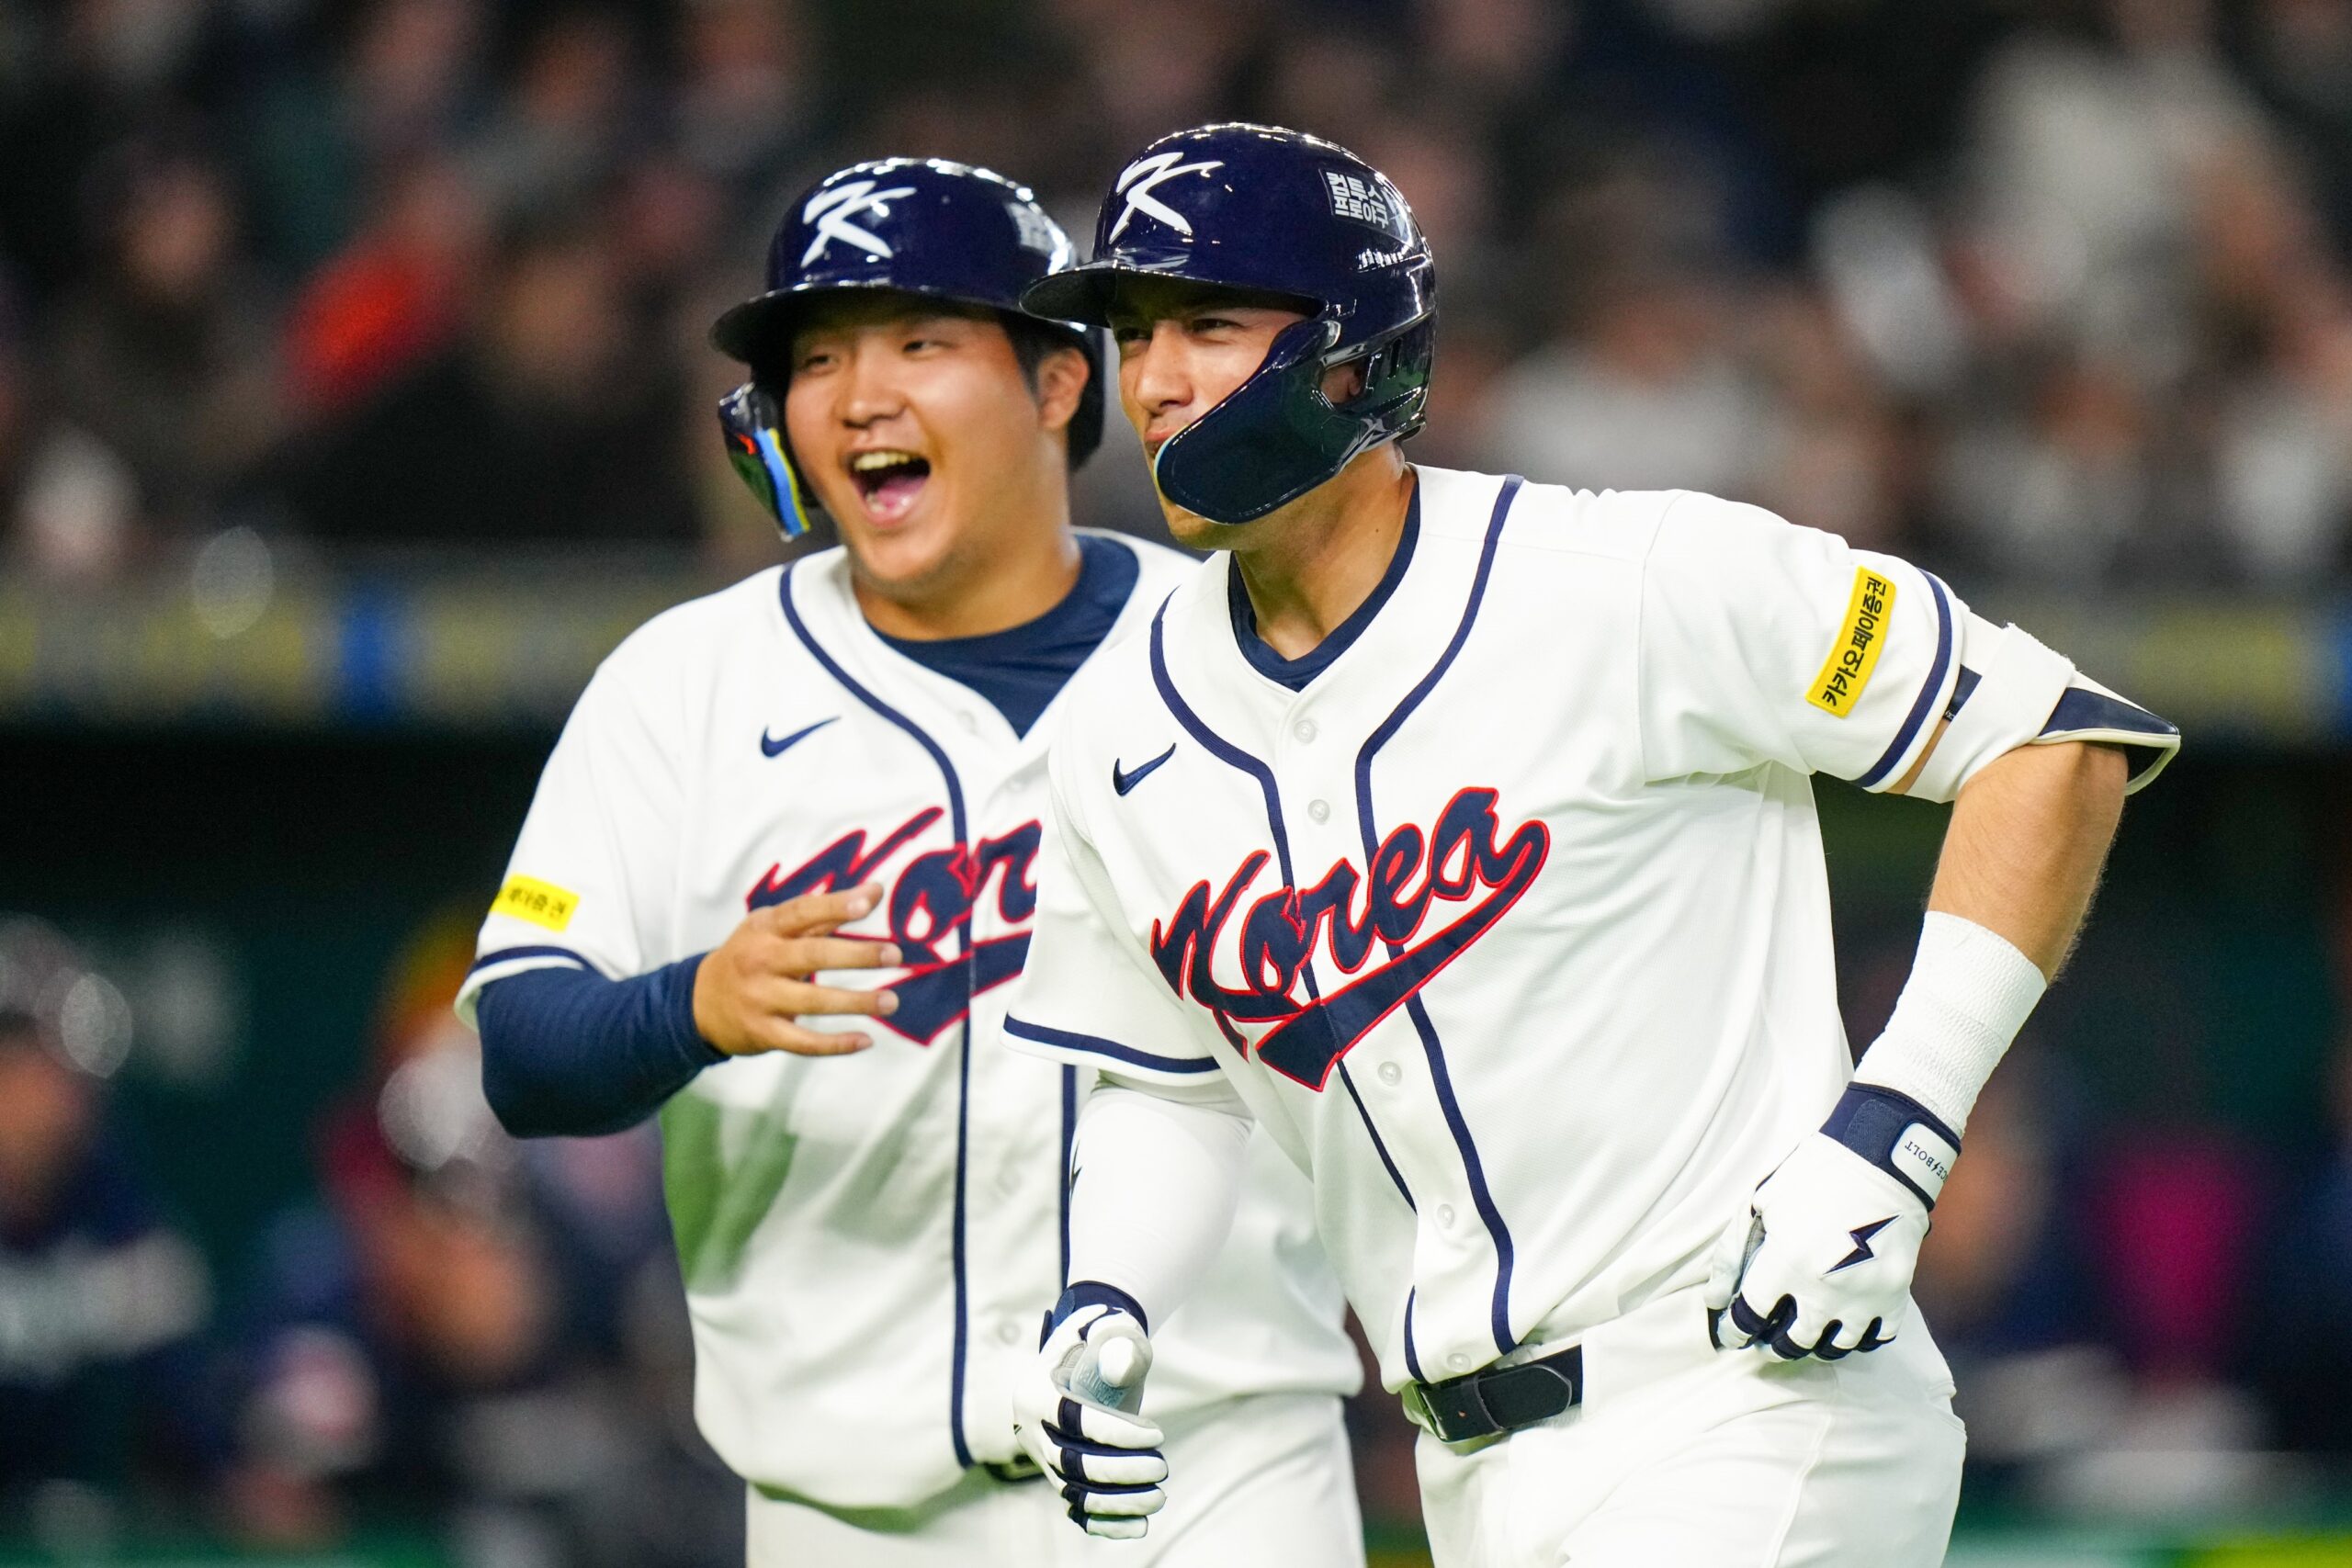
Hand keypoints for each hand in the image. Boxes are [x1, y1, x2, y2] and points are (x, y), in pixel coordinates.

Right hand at [691, 884, 901, 1055]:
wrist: (700, 1002)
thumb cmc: (752, 956)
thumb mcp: (773, 929)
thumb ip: (824, 913)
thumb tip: (876, 891)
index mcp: (765, 928)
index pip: (803, 912)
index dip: (836, 906)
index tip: (870, 901)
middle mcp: (760, 960)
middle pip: (813, 955)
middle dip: (856, 956)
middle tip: (895, 955)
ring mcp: (760, 999)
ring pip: (814, 1002)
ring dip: (856, 1002)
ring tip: (892, 1002)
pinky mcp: (763, 1033)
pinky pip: (804, 1042)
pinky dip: (835, 1044)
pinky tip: (865, 1040)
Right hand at [1013, 1292, 1165, 1538]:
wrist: (1089, 1358)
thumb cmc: (1104, 1341)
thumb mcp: (1110, 1329)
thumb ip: (1117, 1341)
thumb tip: (1120, 1369)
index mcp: (1035, 1390)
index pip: (1072, 1419)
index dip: (1115, 1432)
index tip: (1157, 1435)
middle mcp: (1030, 1429)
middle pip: (1071, 1463)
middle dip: (1121, 1471)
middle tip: (1163, 1467)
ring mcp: (1042, 1458)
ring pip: (1074, 1492)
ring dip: (1119, 1502)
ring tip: (1160, 1497)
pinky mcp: (1058, 1479)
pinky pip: (1077, 1511)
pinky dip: (1106, 1523)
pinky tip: (1141, 1526)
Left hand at [1704, 1132, 1926, 1360]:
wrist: (1878, 1161)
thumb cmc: (1811, 1177)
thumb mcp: (1758, 1205)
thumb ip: (1732, 1255)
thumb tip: (1714, 1299)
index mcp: (1785, 1263)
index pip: (1749, 1318)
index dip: (1735, 1330)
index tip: (1731, 1333)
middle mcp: (1823, 1290)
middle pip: (1791, 1342)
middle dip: (1771, 1344)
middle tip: (1765, 1338)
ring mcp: (1862, 1297)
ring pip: (1834, 1348)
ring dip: (1813, 1345)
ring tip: (1802, 1334)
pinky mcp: (1894, 1295)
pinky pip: (1876, 1338)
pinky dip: (1858, 1339)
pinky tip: (1844, 1327)